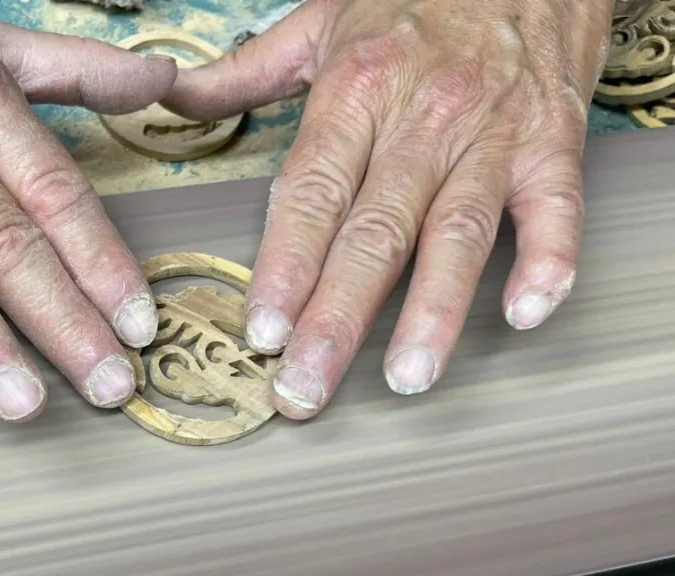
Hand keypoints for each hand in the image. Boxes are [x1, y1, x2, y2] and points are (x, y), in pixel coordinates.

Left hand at [163, 0, 612, 416]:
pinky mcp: (554, 142)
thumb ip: (244, 70)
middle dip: (336, 317)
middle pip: (374, 230)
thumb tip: (174, 97)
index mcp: (356, 88)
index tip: (261, 328)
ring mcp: (492, 132)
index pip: (311, 192)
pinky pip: (554, 208)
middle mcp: (423, 116)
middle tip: (306, 385)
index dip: (284, 265)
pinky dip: (546, 260)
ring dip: (431, 310)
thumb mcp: (318, 21)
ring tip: (406, 376)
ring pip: (456, 232)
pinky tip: (525, 312)